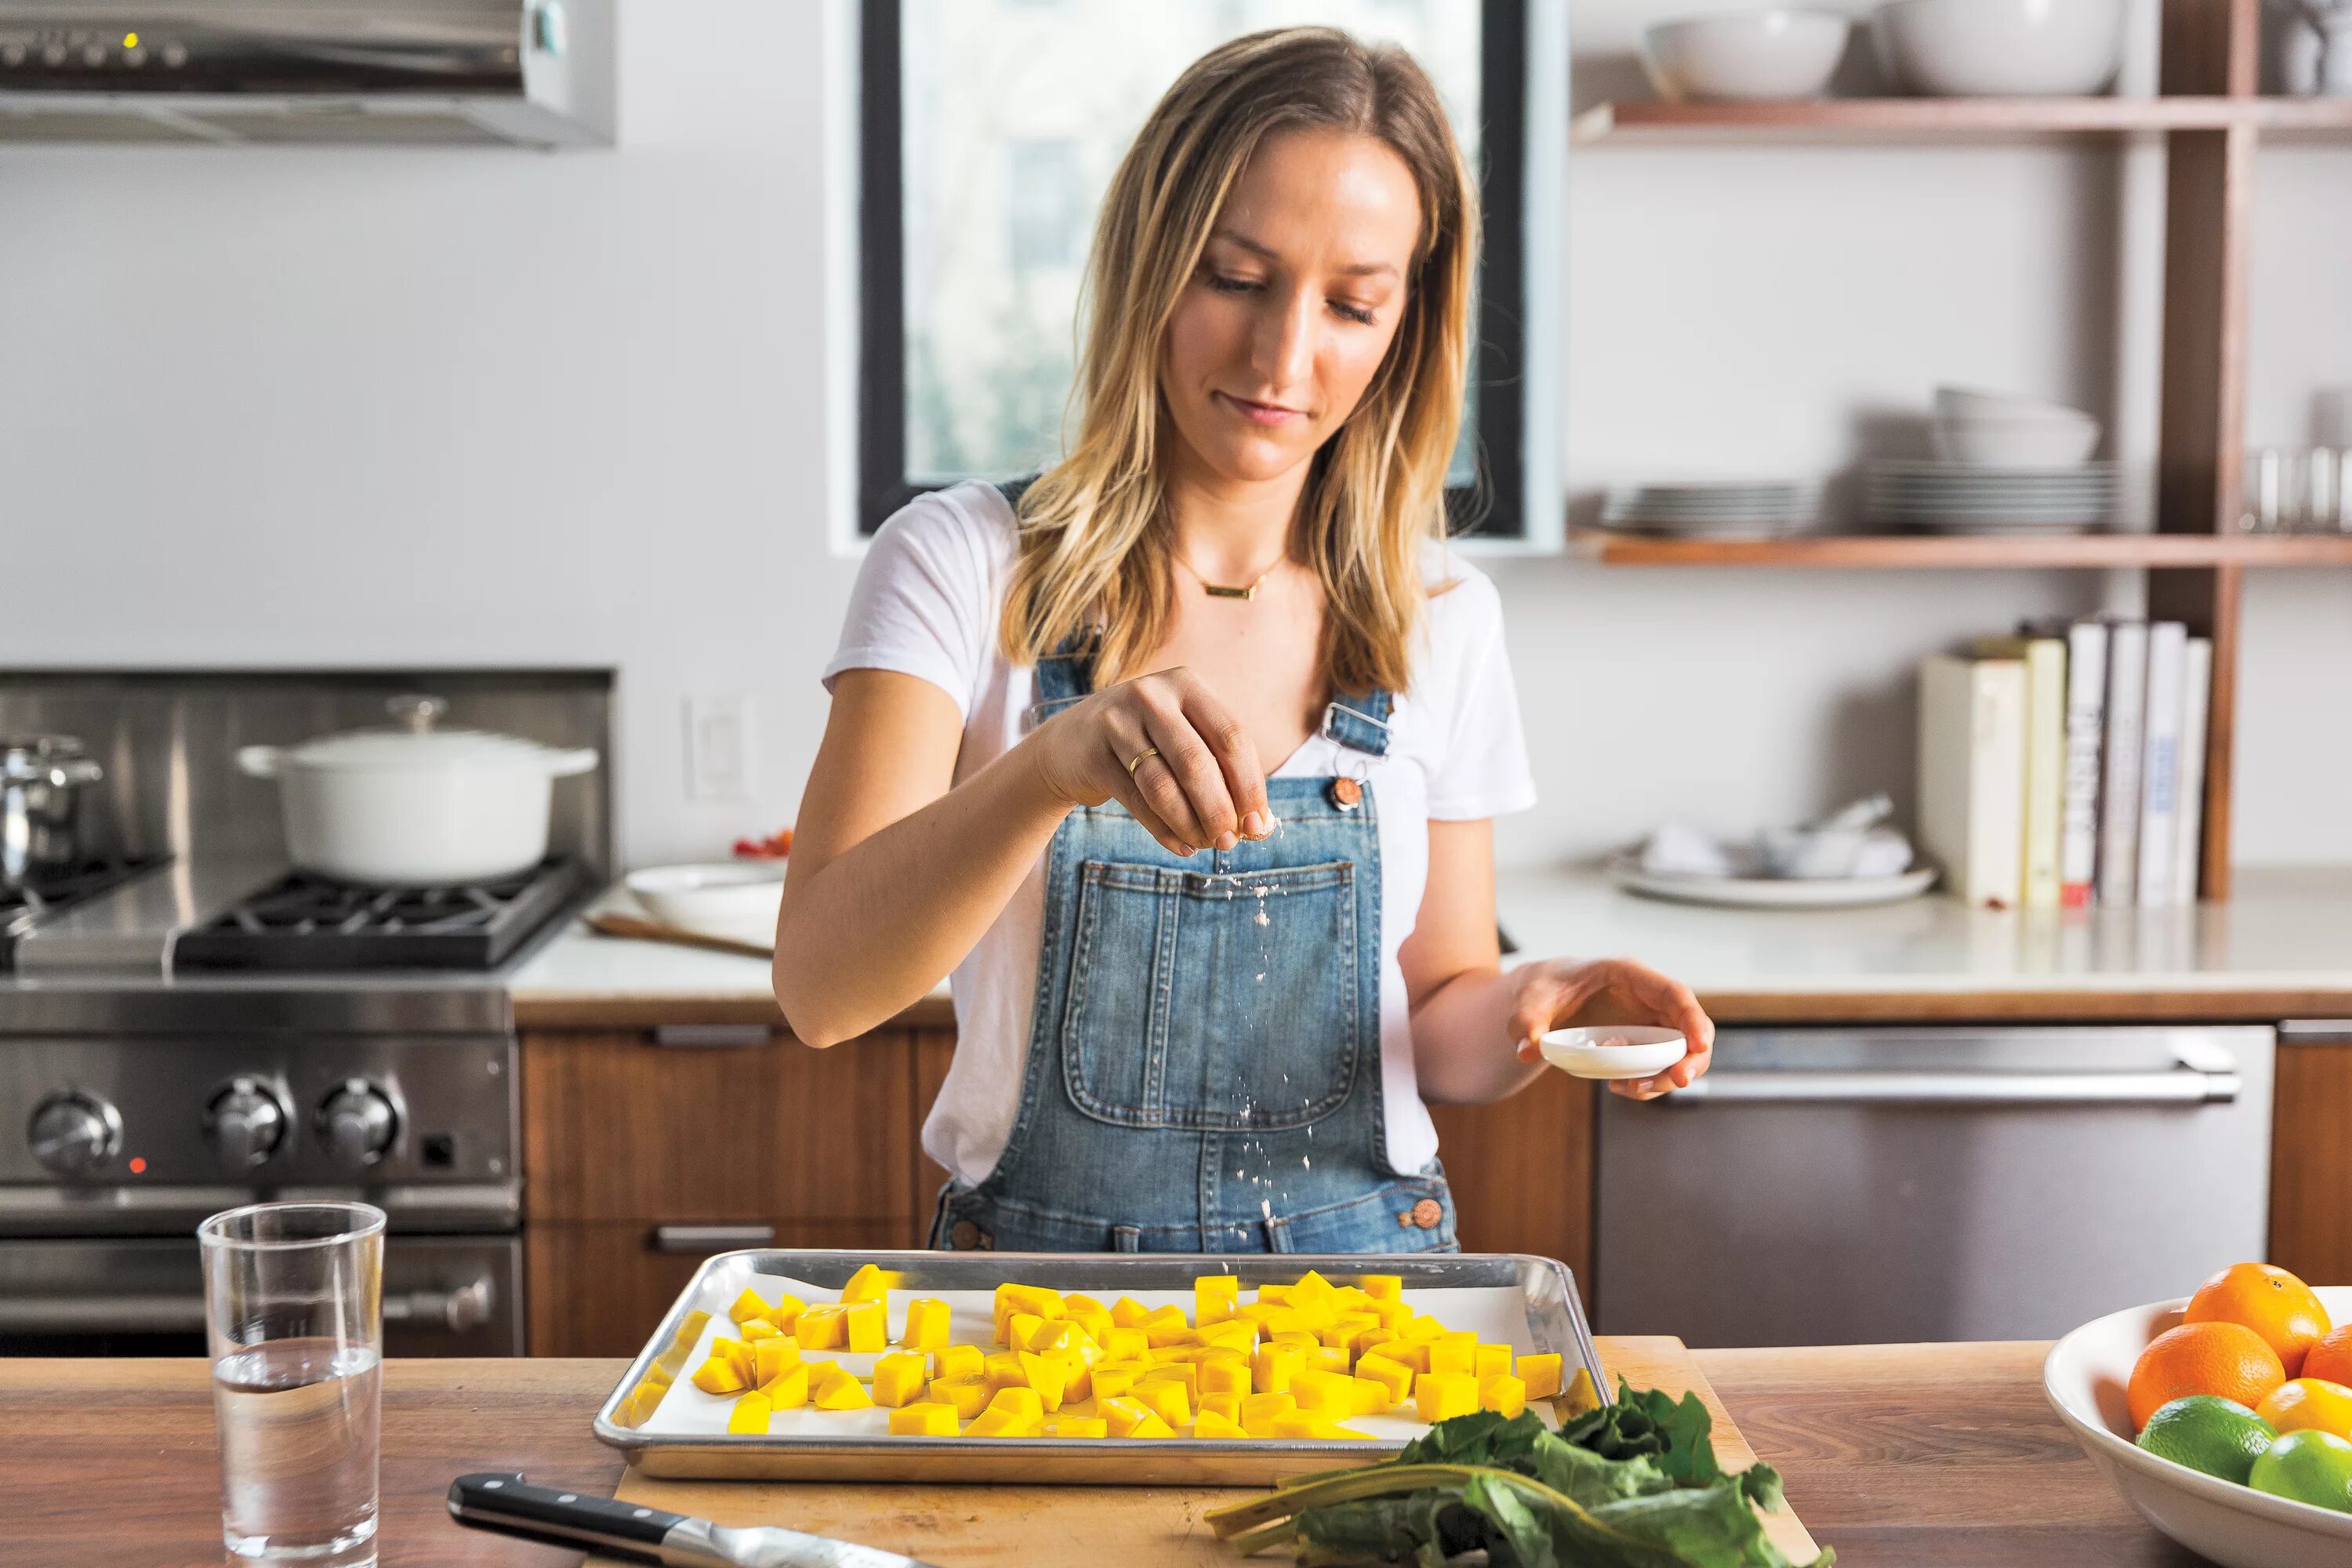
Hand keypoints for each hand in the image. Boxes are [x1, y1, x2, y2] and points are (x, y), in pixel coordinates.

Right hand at [1024, 666, 1272, 857]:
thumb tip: (1258, 826)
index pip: (1232, 737)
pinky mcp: (1094, 753)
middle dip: (1220, 810)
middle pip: (1198, 763)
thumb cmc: (1147, 744)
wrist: (1071, 743)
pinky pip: (1136, 801)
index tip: (1257, 824)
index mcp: (1187, 684)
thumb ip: (1221, 771)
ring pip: (1163, 785)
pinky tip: (1181, 846)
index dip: (1249, 785)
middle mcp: (1153, 695)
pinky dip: (1163, 830)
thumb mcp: (1184, 738)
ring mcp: (1118, 721)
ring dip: (1190, 824)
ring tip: (1204, 845)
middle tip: (1229, 842)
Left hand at [1508, 957, 1714, 1100]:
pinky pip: (1662, 1064)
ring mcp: (1649, 1019)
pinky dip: (1651, 1081)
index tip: (1699, 1045)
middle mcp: (1648, 996)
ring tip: (1631, 1089)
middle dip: (1691, 1057)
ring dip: (1668, 1075)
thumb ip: (1528, 1024)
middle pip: (1690, 1026)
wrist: (1541, 999)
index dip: (1693, 1018)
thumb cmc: (1542, 991)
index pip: (1674, 993)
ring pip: (1682, 1050)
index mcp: (1628, 975)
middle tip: (1676, 1081)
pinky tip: (1621, 1087)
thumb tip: (1528, 1050)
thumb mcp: (1528, 1004)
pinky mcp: (1644, 1040)